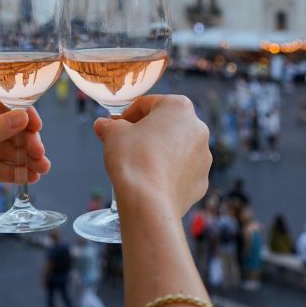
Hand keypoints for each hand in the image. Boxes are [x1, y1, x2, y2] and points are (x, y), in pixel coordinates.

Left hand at [0, 93, 50, 226]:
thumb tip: (23, 116)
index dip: (21, 115)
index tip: (37, 128)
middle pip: (5, 128)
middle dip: (24, 141)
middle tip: (41, 156)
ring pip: (2, 150)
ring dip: (22, 159)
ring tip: (41, 170)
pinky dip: (10, 172)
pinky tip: (27, 178)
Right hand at [94, 95, 210, 215]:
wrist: (148, 203)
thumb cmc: (133, 159)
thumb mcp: (113, 134)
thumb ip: (109, 125)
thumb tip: (102, 125)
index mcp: (179, 107)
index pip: (148, 103)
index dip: (128, 114)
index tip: (116, 125)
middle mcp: (197, 129)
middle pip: (166, 124)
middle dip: (146, 131)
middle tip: (126, 142)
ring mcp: (203, 157)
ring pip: (177, 148)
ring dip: (159, 151)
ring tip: (138, 163)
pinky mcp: (201, 181)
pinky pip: (182, 170)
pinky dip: (168, 171)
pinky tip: (150, 179)